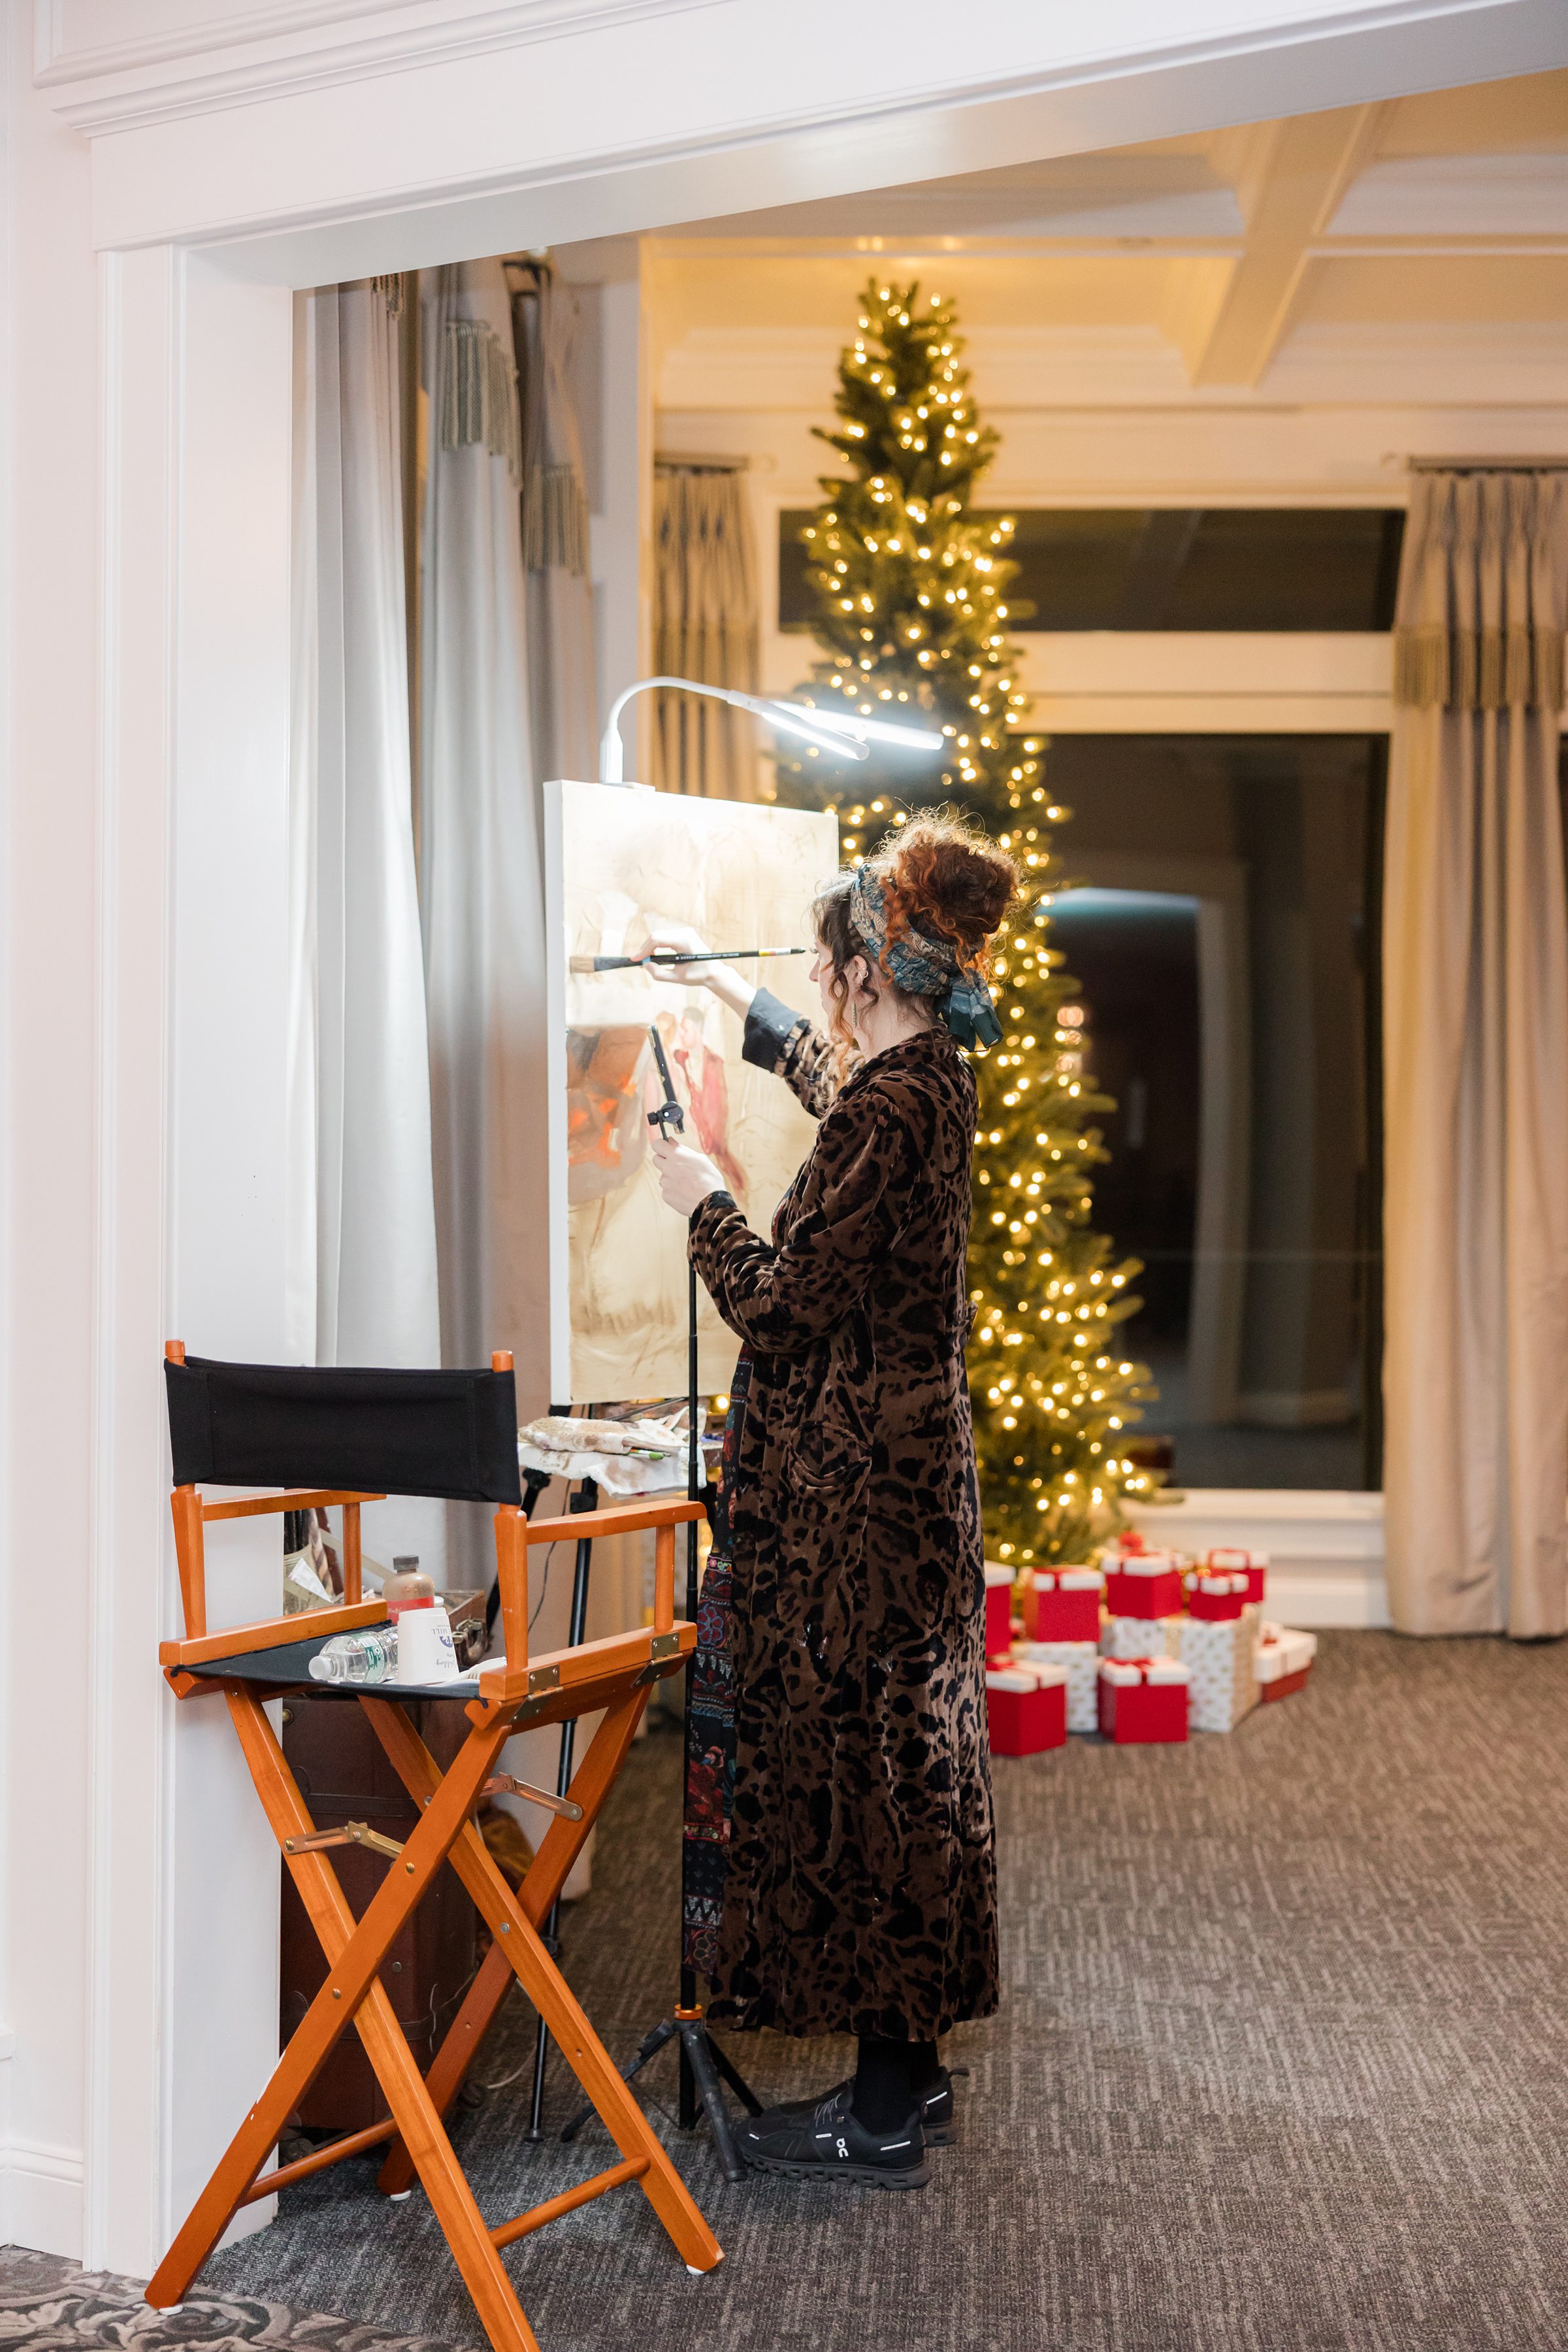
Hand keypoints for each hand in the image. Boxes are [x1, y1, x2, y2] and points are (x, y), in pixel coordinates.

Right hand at [640, 919, 757, 1019]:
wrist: (714, 971)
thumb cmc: (698, 975)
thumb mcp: (677, 978)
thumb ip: (659, 973)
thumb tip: (645, 965)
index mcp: (684, 940)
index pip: (657, 939)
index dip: (644, 950)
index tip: (636, 959)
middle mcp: (684, 932)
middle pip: (657, 935)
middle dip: (646, 948)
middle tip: (640, 961)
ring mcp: (685, 931)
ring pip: (660, 935)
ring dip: (651, 947)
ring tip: (645, 960)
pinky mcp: (684, 934)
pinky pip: (666, 937)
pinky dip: (658, 945)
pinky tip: (653, 955)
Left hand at [651, 1127, 726, 1216]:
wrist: (710, 1203)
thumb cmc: (709, 1180)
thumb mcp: (700, 1159)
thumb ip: (682, 1149)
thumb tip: (670, 1141)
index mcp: (676, 1155)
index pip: (657, 1144)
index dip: (661, 1145)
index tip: (666, 1148)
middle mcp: (667, 1167)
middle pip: (656, 1159)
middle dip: (664, 1160)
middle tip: (677, 1165)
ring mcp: (665, 1182)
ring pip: (663, 1175)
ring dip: (671, 1176)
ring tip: (687, 1182)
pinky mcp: (665, 1195)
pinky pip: (666, 1189)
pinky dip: (673, 1189)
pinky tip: (685, 1191)